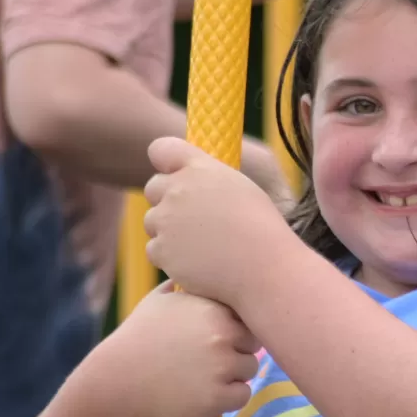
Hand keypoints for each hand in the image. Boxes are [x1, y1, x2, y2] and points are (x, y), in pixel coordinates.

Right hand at [85, 283, 260, 416]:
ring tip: (202, 377)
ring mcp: (221, 366)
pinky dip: (228, 398)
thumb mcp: (156, 303)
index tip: (213, 338)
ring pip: (250, 369)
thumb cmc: (136, 341)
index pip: (247, 316)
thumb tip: (196, 273)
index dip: (233, 328)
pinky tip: (204, 394)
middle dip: (236, 351)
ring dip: (233, 375)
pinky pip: (242, 396)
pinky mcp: (218, 397)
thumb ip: (182, 286)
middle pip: (253, 343)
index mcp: (212, 308)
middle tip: (206, 361)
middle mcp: (221, 333)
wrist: (116, 384)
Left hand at [142, 137, 293, 302]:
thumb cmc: (260, 229)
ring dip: (169, 231)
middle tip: (194, 219)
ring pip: (153, 221)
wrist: (264, 268)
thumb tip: (190, 179)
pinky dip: (172, 258)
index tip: (174, 172)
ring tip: (204, 244)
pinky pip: (155, 250)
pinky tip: (199, 262)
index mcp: (200, 168)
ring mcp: (166, 220)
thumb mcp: (240, 188)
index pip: (162, 149)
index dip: (166, 161)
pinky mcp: (161, 250)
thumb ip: (209, 178)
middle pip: (153, 187)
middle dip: (166, 200)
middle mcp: (178, 189)